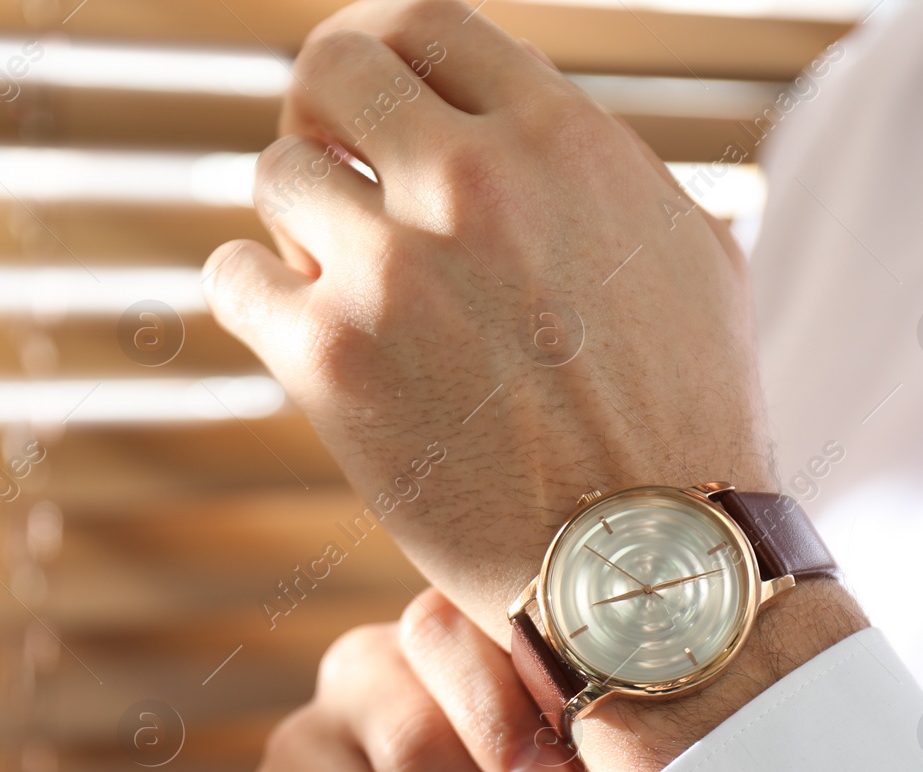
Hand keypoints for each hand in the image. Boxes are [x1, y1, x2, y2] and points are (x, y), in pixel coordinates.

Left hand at [204, 0, 773, 643]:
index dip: (384, 56)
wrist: (644, 566)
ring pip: (276, 174)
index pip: (425, 23)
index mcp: (561, 141)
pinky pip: (232, 277)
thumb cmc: (680, 420)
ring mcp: (394, 269)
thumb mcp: (690, 251)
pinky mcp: (331, 361)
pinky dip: (249, 292)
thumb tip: (530, 124)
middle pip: (332, 69)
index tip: (370, 106)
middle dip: (320, 111)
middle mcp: (473, 183)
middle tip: (330, 165)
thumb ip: (602, 169)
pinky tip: (284, 322)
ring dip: (292, 218)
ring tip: (327, 270)